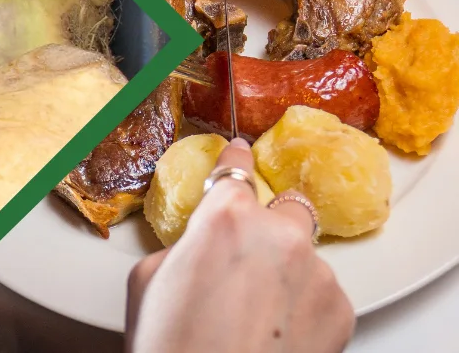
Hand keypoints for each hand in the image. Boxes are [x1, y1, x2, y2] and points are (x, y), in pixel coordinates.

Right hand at [125, 137, 354, 352]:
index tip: (237, 154)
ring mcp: (316, 273)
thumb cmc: (171, 346)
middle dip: (268, 224)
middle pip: (284, 206)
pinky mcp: (341, 309)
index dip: (234, 161)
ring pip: (304, 254)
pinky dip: (303, 305)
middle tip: (245, 259)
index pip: (236, 166)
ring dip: (285, 270)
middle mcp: (278, 236)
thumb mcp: (148, 280)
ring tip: (255, 312)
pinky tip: (274, 331)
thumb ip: (183, 246)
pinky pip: (322, 291)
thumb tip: (199, 246)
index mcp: (225, 219)